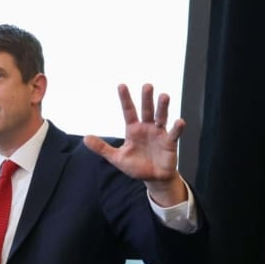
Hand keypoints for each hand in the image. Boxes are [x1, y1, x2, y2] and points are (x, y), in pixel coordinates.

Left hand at [83, 83, 187, 205]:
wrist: (153, 178)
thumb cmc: (136, 166)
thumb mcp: (116, 157)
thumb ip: (102, 148)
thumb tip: (85, 138)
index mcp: (133, 129)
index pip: (128, 111)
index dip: (125, 99)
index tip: (121, 85)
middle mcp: (147, 128)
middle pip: (146, 110)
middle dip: (146, 98)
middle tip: (147, 85)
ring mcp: (159, 133)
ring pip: (161, 117)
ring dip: (163, 107)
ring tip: (164, 96)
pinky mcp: (170, 142)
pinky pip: (173, 134)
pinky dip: (177, 128)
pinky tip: (179, 121)